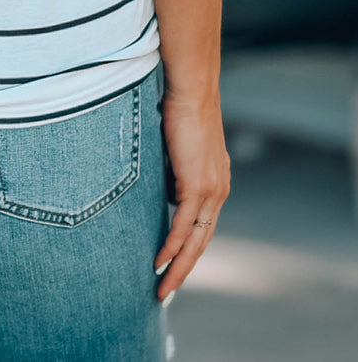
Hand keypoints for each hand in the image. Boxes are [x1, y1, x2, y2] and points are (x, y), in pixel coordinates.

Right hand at [155, 89, 231, 300]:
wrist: (192, 90)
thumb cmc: (181, 108)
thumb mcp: (179, 146)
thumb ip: (175, 169)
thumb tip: (161, 186)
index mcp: (217, 181)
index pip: (204, 225)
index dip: (190, 247)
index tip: (174, 265)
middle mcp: (219, 190)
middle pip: (203, 241)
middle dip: (184, 268)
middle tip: (166, 289)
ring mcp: (211, 190)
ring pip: (194, 240)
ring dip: (177, 266)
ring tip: (162, 287)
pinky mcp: (197, 186)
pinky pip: (183, 226)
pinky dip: (172, 247)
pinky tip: (160, 262)